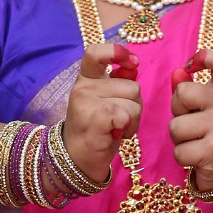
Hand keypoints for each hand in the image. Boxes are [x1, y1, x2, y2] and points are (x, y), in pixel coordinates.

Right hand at [63, 41, 141, 183]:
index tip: (133, 62)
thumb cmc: (96, 129)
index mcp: (86, 78)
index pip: (96, 52)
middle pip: (132, 86)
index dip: (118, 53)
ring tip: (118, 129)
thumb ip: (119, 81)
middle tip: (121, 120)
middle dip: (135, 105)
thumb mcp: (107, 100)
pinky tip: (117, 134)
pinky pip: (123, 115)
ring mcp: (85, 104)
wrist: (77, 160)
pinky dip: (127, 127)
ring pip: (134, 103)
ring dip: (134, 120)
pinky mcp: (93, 121)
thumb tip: (133, 66)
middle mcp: (83, 88)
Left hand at [168, 47, 212, 194]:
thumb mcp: (206, 108)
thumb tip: (177, 72)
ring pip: (175, 126)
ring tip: (195, 142)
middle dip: (178, 111)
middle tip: (193, 124)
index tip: (192, 65)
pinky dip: (182, 158)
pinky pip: (179, 151)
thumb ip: (189, 89)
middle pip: (182, 93)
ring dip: (178, 139)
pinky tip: (197, 158)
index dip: (205, 57)